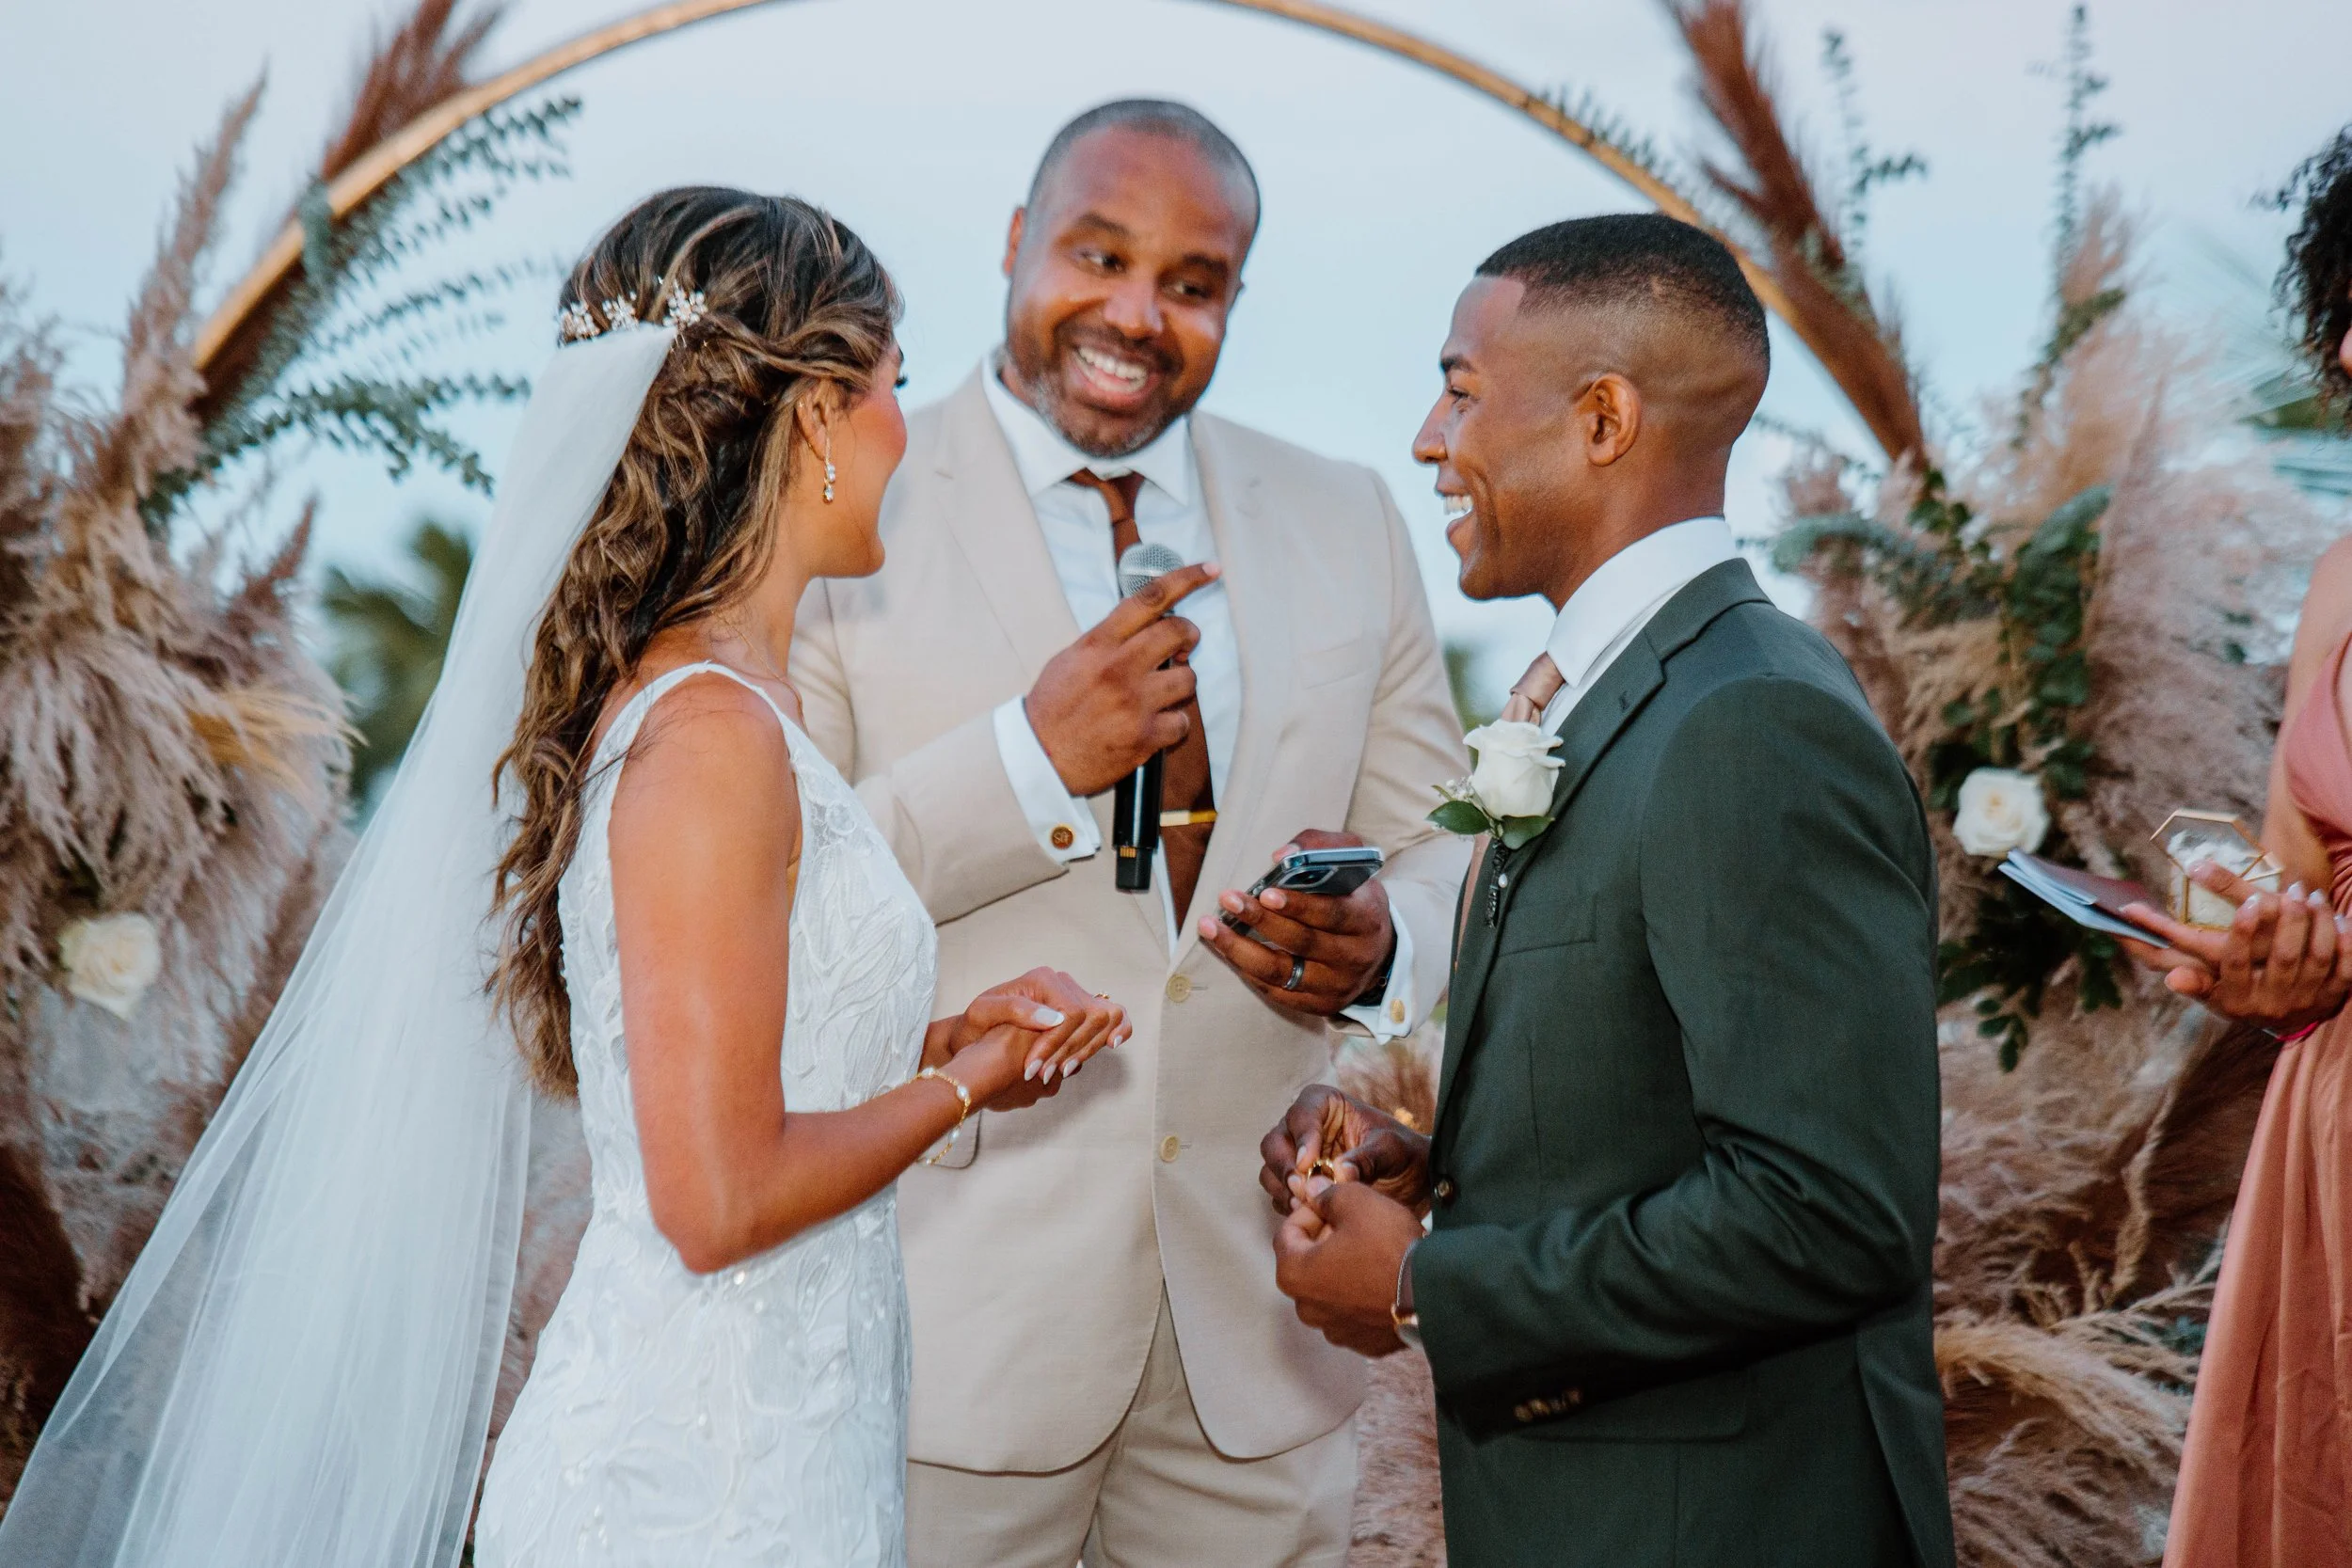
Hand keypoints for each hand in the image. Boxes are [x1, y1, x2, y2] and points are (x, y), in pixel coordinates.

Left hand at [927, 968, 1129, 1108]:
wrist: (975, 1032)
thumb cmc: (975, 1025)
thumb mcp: (982, 1014)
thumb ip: (1015, 1010)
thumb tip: (1055, 1018)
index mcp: (1042, 979)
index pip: (1071, 1012)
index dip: (1059, 1043)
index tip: (1035, 1069)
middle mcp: (1061, 982)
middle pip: (1092, 1016)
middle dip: (1071, 1050)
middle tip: (1044, 1075)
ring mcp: (1073, 995)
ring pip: (1105, 1018)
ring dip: (1088, 1049)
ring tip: (1060, 1072)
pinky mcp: (1079, 1012)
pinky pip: (1112, 1016)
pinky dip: (1120, 1028)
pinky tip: (1111, 1045)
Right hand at [1025, 563, 1221, 796]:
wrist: (1038, 758)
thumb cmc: (1054, 709)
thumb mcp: (1071, 660)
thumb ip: (1107, 641)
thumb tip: (1146, 627)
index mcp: (1098, 644)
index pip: (1149, 598)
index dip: (1186, 579)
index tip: (1211, 569)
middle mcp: (1118, 668)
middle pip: (1178, 632)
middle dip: (1189, 635)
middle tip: (1185, 646)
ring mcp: (1134, 702)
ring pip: (1188, 678)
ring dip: (1180, 685)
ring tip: (1159, 695)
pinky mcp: (1145, 736)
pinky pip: (1182, 722)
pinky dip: (1173, 725)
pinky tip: (1154, 727)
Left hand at [1198, 830, 1395, 1016]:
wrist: (1377, 950)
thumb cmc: (1354, 898)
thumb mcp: (1352, 863)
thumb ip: (1321, 847)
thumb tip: (1281, 856)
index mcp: (1366, 919)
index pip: (1332, 914)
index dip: (1298, 906)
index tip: (1265, 893)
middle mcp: (1354, 957)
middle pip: (1302, 942)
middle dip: (1260, 920)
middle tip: (1228, 900)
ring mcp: (1336, 986)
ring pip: (1281, 972)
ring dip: (1240, 950)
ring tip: (1211, 927)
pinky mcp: (1319, 1005)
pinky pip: (1275, 991)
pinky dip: (1246, 969)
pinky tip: (1225, 949)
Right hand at [1260, 1085, 1429, 1215]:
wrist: (1413, 1183)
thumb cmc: (1403, 1154)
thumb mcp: (1393, 1150)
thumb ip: (1368, 1158)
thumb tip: (1341, 1173)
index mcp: (1326, 1106)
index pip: (1302, 1113)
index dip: (1301, 1136)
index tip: (1308, 1162)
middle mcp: (1305, 1129)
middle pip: (1275, 1141)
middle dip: (1283, 1166)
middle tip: (1301, 1187)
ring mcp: (1297, 1158)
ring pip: (1271, 1169)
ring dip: (1283, 1188)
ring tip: (1303, 1205)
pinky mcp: (1299, 1185)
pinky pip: (1280, 1195)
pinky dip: (1287, 1205)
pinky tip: (1307, 1215)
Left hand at [1271, 1182, 1423, 1357]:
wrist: (1432, 1295)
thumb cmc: (1388, 1246)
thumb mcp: (1357, 1201)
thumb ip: (1328, 1195)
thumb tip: (1315, 1193)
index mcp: (1294, 1274)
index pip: (1288, 1232)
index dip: (1311, 1211)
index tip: (1333, 1203)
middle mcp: (1306, 1308)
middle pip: (1308, 1263)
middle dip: (1326, 1240)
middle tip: (1355, 1224)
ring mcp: (1335, 1330)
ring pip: (1331, 1289)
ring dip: (1344, 1269)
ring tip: (1373, 1252)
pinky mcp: (1362, 1343)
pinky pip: (1354, 1311)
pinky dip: (1362, 1295)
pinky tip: (1384, 1280)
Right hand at [2122, 862, 2351, 1034]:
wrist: (2283, 1023)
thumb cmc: (2241, 997)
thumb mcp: (2213, 994)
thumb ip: (2193, 982)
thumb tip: (2170, 977)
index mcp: (2237, 998)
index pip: (2235, 963)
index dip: (2243, 932)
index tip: (2250, 902)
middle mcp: (2272, 1003)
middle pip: (2283, 957)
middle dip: (2290, 920)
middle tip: (2293, 889)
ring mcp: (2304, 1001)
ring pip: (2317, 958)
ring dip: (2319, 924)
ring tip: (2315, 897)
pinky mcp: (2331, 997)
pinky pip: (2345, 969)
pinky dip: (2345, 943)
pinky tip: (2342, 920)